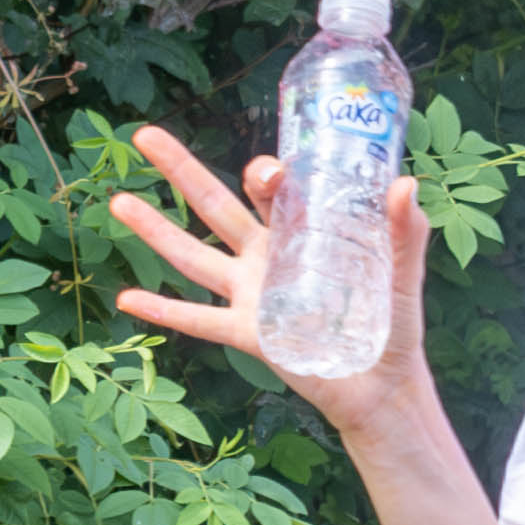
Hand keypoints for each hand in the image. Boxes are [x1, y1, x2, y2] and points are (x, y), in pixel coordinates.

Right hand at [111, 127, 437, 441]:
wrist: (385, 388)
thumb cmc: (395, 325)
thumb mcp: (403, 275)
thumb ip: (406, 234)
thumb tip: (405, 185)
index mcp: (303, 232)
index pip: (273, 190)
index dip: (267, 174)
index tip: (275, 173)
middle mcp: (268, 257)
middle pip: (215, 206)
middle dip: (182, 171)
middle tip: (145, 136)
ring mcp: (252, 294)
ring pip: (193, 256)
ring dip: (155, 231)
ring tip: (118, 201)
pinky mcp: (250, 334)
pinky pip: (199, 320)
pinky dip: (164, 311)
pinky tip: (126, 298)